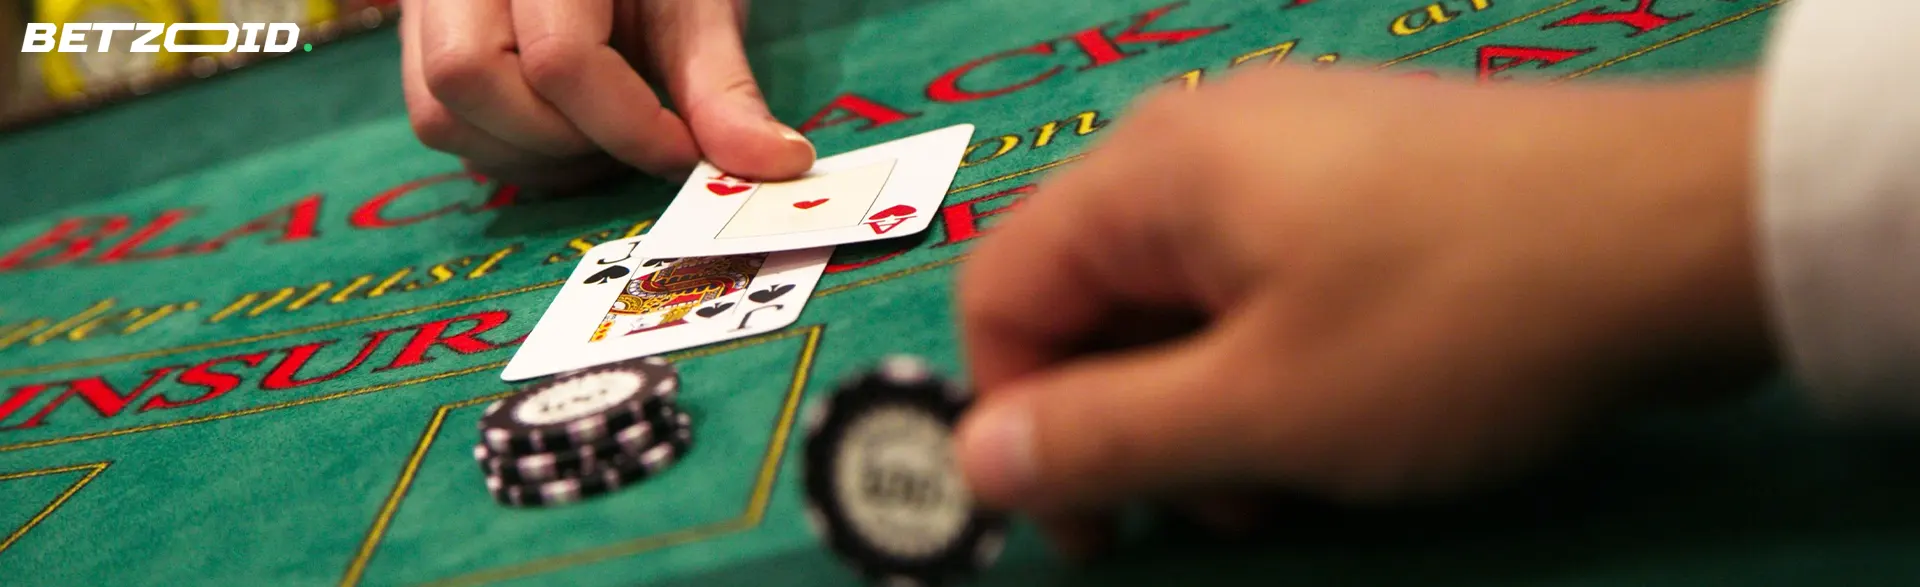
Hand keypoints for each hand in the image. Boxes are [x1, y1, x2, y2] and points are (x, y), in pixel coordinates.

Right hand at [399, 0, 813, 188]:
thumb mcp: (698, 9)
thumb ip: (723, 90)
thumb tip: (774, 164)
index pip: (560, 56)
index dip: (630, 126)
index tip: (685, 153)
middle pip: (470, 79)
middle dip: (565, 140)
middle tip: (634, 141)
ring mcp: (426, 3)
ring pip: (439, 112)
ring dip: (530, 156)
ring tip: (600, 137)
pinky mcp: (417, 40)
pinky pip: (434, 119)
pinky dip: (504, 150)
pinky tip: (563, 133)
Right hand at [954, 68, 1775, 555]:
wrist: (1683, 234)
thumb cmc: (1454, 326)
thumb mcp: (1261, 412)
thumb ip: (1102, 438)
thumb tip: (979, 458)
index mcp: (1153, 172)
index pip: (1004, 291)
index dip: (1017, 420)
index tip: (1088, 525)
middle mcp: (1205, 137)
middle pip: (1096, 292)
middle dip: (1130, 421)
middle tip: (1215, 512)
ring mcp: (1295, 146)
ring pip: (1188, 295)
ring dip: (1208, 405)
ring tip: (1293, 475)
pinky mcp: (1370, 173)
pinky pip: (1269, 275)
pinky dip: (1275, 359)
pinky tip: (1347, 415)